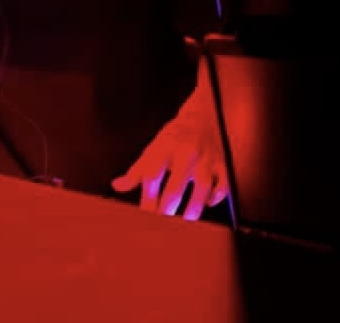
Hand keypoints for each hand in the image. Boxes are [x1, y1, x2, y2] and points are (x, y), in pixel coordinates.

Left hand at [111, 86, 227, 220]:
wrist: (203, 114)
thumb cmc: (175, 136)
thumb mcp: (154, 147)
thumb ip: (137, 170)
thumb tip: (117, 185)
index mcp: (164, 147)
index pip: (152, 176)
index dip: (148, 199)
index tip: (145, 216)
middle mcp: (185, 152)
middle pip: (175, 188)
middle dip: (167, 210)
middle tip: (163, 225)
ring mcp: (205, 159)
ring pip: (201, 189)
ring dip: (193, 209)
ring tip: (186, 220)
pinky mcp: (222, 164)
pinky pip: (222, 186)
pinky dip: (215, 198)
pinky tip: (207, 204)